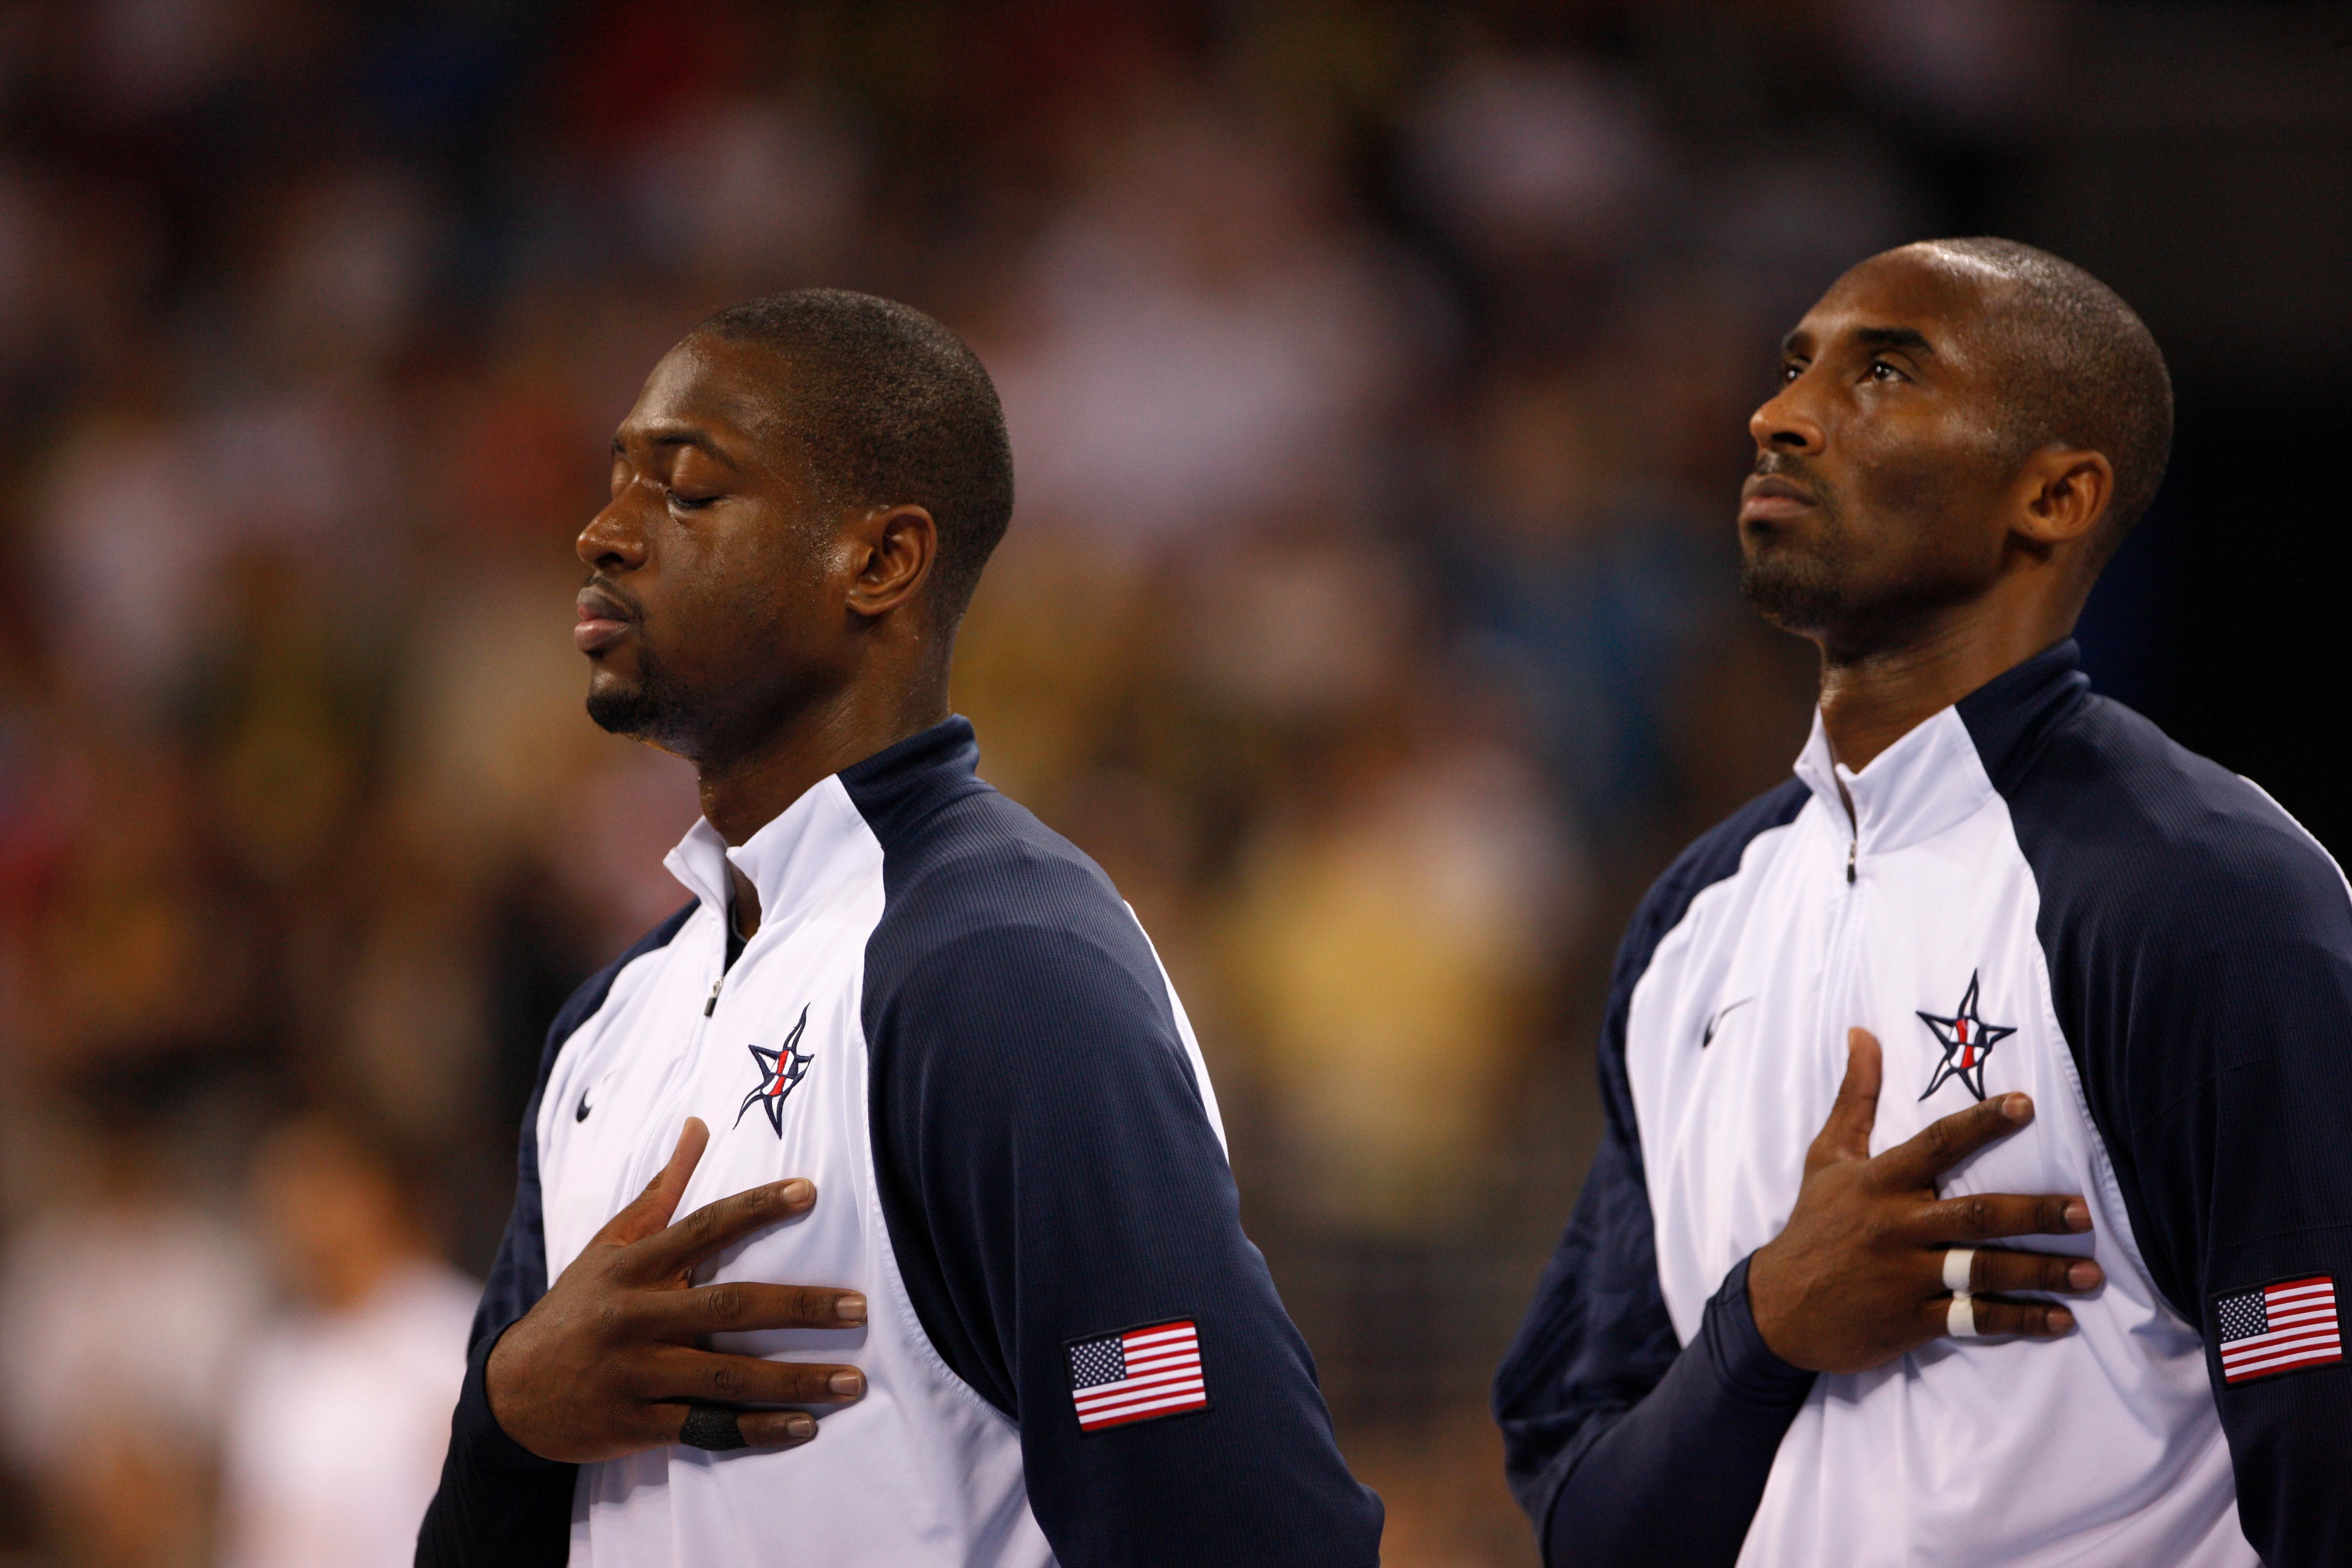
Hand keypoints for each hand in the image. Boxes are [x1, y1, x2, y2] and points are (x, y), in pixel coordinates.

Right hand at [487, 1117, 868, 1462]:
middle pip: (729, 1307)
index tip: (810, 1192)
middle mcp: (635, 1316)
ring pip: (726, 1377)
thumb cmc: (577, 1305)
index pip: (704, 1227)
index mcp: (633, 1266)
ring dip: (794, 1380)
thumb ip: (661, 1190)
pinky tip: (805, 1427)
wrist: (510, 1392)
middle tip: (859, 1308)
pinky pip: (706, 1428)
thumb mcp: (610, 1244)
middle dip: (799, 1307)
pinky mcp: (635, 1423)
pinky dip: (757, 1430)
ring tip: (853, 1381)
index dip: (757, 1207)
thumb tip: (699, 1126)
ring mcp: (635, 1373)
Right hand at [1746, 1028, 2101, 1373]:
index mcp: (1878, 1182)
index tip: (2025, 1105)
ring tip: (2090, 1275)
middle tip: (2082, 1214)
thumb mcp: (1827, 1157)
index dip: (1982, 1123)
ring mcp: (1904, 1277)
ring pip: (1982, 1270)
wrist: (1777, 1308)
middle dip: (2033, 1214)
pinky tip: (2059, 1319)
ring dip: (2041, 1273)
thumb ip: (1855, 1098)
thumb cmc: (1813, 1224)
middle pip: (1975, 1216)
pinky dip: (2020, 1320)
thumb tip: (1863, 1033)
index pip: (1937, 1144)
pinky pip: (1975, 1320)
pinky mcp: (1911, 1321)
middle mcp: (1895, 1226)